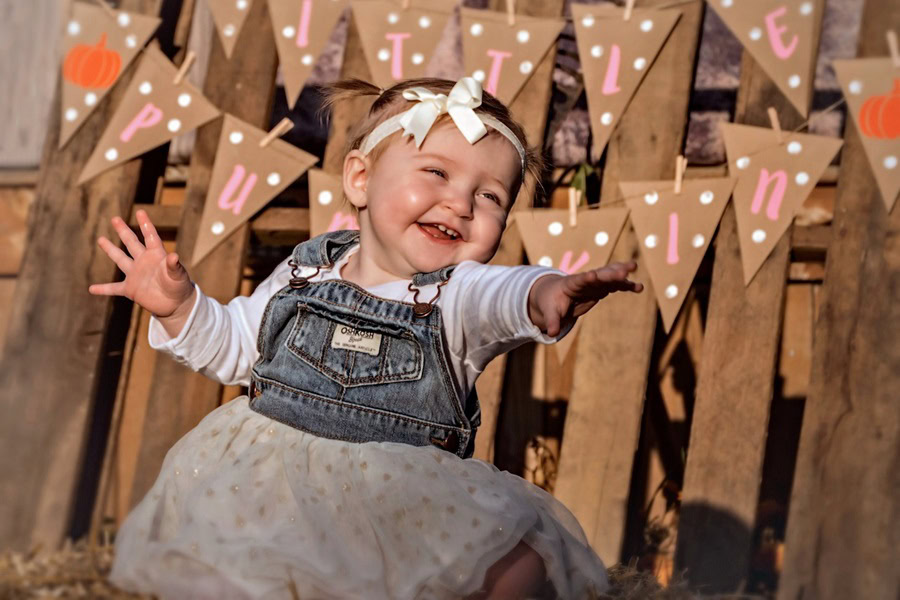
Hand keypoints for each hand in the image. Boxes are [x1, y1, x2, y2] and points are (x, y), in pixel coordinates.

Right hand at [89, 209, 194, 317]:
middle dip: (123, 231)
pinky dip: (103, 289)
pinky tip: (91, 289)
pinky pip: (114, 288)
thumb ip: (174, 266)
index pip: (150, 237)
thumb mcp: (178, 276)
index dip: (146, 224)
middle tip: (115, 218)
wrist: (176, 304)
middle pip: (131, 243)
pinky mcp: (130, 290)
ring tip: (101, 239)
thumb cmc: (180, 287)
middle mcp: (144, 262)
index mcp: (156, 256)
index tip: (140, 212)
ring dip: (110, 250)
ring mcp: (135, 275)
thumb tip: (174, 256)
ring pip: (120, 259)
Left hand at [528, 261, 643, 336]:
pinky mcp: (603, 288)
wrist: (555, 294)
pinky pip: (616, 285)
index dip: (586, 278)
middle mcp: (586, 280)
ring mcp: (596, 283)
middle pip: (599, 275)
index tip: (592, 275)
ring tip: (634, 266)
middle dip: (611, 273)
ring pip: (610, 275)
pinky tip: (639, 288)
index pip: (580, 280)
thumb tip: (551, 333)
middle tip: (624, 270)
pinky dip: (627, 285)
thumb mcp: (550, 312)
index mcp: (571, 284)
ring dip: (622, 272)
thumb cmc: (551, 302)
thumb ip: (552, 321)